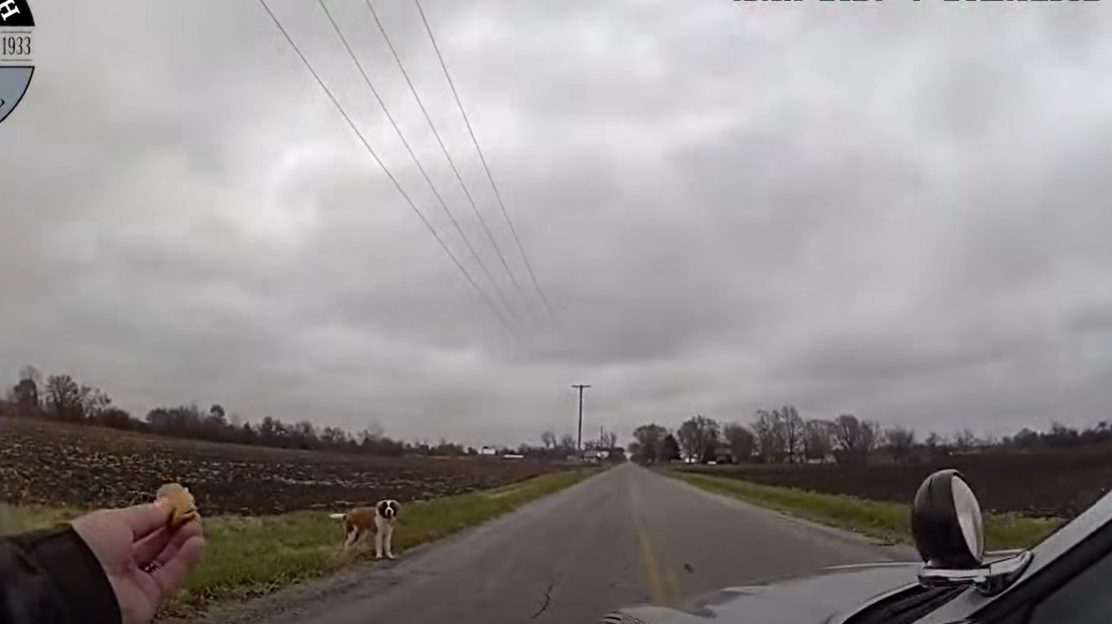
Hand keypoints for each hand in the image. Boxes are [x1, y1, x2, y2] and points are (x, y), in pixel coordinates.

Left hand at [71, 499, 205, 623]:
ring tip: (196, 524)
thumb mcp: (115, 520)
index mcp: (104, 540)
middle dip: (174, 526)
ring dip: (184, 540)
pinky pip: (172, 576)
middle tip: (190, 512)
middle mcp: (118, 562)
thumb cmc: (84, 550)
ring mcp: (133, 581)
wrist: (78, 589)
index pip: (138, 526)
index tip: (176, 502)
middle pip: (154, 542)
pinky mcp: (147, 598)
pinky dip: (186, 559)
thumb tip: (167, 504)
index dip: (158, 514)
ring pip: (166, 559)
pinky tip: (197, 542)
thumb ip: (146, 514)